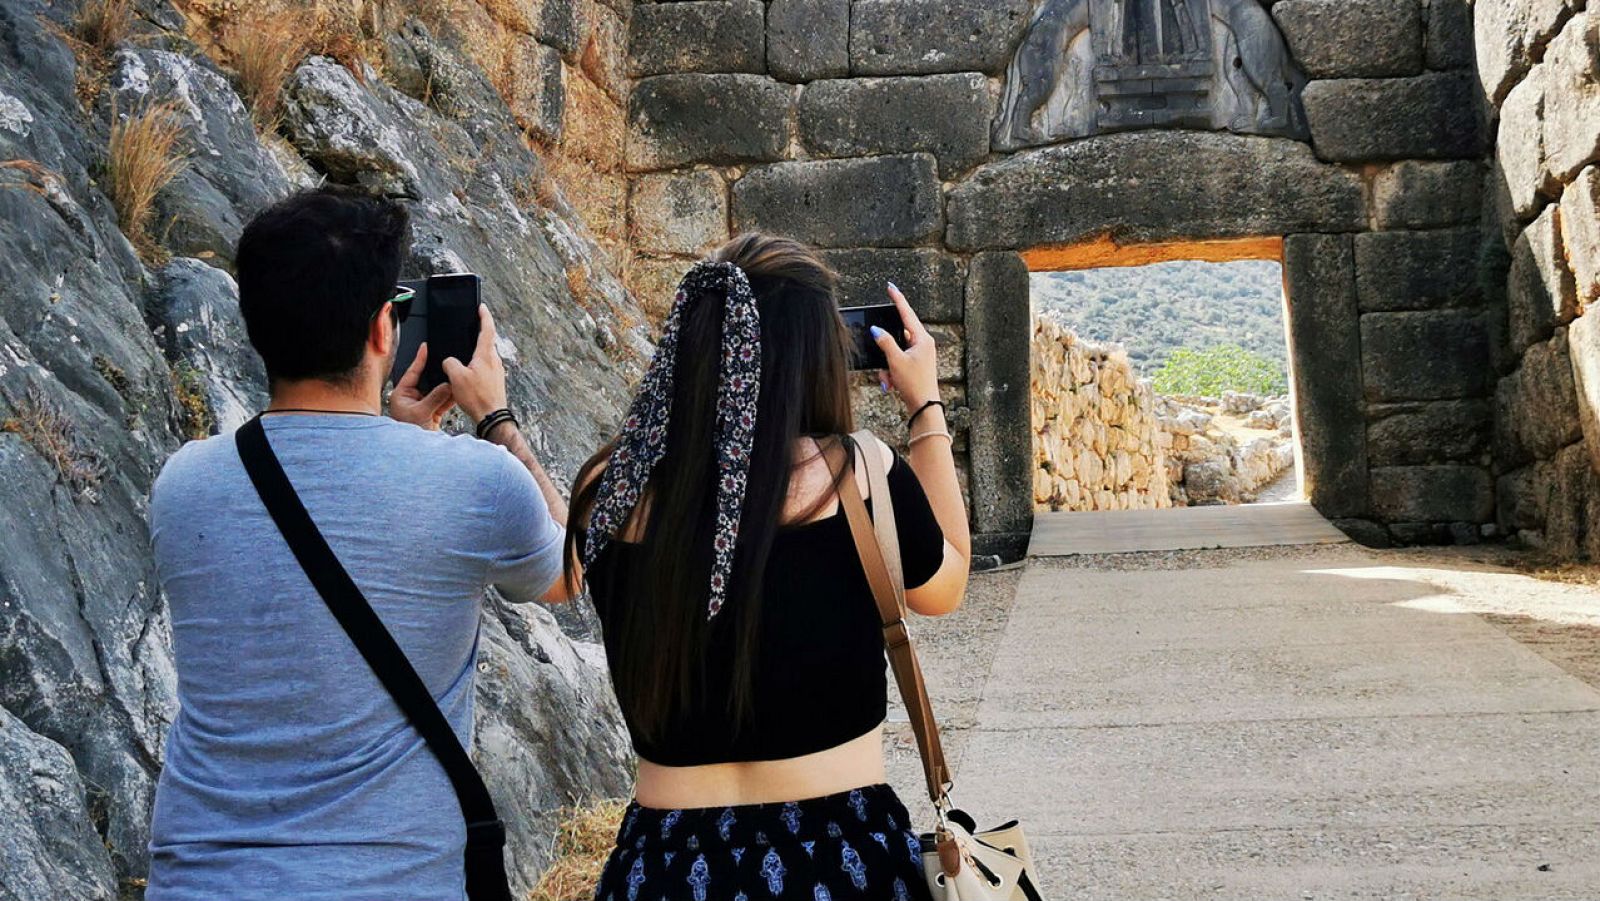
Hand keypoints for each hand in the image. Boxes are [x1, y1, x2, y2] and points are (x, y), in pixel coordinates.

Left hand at [390, 342, 454, 429]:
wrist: (415, 454)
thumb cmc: (409, 433)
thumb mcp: (421, 413)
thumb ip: (435, 397)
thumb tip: (447, 385)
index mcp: (402, 395)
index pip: (412, 372)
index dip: (419, 359)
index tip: (425, 347)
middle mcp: (412, 398)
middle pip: (427, 380)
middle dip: (438, 374)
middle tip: (447, 363)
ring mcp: (423, 404)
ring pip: (437, 390)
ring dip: (447, 387)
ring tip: (456, 379)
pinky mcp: (432, 411)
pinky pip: (443, 401)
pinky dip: (450, 398)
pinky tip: (458, 393)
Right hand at [442, 304, 508, 422]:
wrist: (492, 416)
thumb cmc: (477, 398)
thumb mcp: (456, 377)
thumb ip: (450, 363)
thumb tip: (449, 362)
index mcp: (486, 355)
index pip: (487, 329)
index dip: (484, 316)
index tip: (482, 307)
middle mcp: (495, 361)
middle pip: (488, 341)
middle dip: (481, 332)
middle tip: (474, 325)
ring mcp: (497, 371)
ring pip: (486, 355)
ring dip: (478, 350)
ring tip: (468, 349)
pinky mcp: (495, 381)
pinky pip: (486, 367)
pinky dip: (478, 363)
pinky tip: (469, 371)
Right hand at [871, 282, 939, 410]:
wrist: (924, 406)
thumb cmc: (914, 384)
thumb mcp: (896, 361)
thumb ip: (885, 343)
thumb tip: (876, 330)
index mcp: (922, 338)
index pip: (907, 313)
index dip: (897, 299)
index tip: (890, 287)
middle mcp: (923, 344)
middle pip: (897, 336)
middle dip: (885, 350)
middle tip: (886, 364)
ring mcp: (919, 354)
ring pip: (894, 351)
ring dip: (887, 364)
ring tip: (890, 379)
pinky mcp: (915, 364)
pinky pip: (897, 361)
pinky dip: (891, 371)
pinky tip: (891, 383)